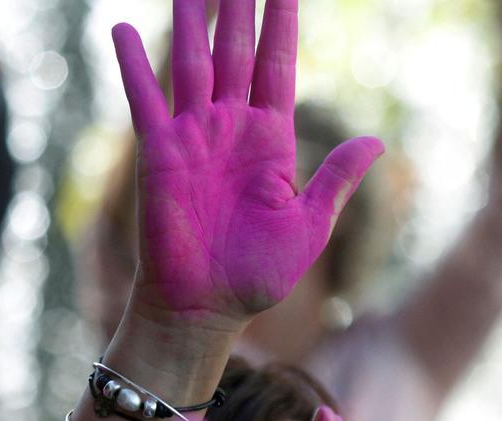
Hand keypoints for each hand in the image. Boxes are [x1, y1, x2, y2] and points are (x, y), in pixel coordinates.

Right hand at [112, 0, 382, 328]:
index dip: (282, 19)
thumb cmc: (258, 275)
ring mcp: (192, 134)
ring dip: (191, 17)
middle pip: (235, 48)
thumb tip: (376, 142)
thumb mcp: (310, 226)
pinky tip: (125, 30)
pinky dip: (134, 65)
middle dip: (237, 3)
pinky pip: (144, 99)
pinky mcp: (158, 152)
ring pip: (192, 60)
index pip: (277, 62)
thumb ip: (337, 180)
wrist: (204, 308)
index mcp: (271, 138)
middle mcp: (230, 126)